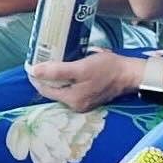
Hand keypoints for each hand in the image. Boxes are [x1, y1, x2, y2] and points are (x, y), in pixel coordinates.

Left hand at [25, 49, 141, 112]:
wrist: (130, 73)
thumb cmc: (107, 69)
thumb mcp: (80, 68)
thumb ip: (57, 71)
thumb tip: (34, 71)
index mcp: (72, 100)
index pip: (44, 89)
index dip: (36, 76)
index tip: (32, 62)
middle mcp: (76, 105)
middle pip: (53, 89)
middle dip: (47, 75)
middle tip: (43, 58)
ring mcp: (84, 101)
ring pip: (62, 87)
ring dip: (57, 75)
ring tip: (54, 60)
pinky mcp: (90, 95)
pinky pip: (72, 86)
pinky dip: (68, 77)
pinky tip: (69, 65)